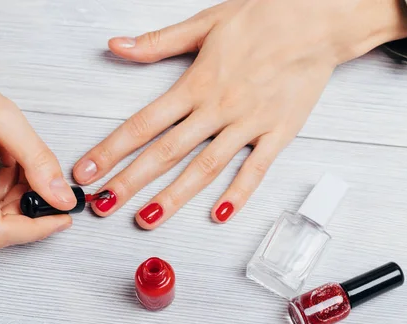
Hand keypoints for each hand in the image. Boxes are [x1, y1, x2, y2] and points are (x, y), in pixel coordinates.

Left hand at [74, 0, 406, 227]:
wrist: (319, 18)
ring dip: (175, 196)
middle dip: (131, 182)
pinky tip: (220, 215)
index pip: (143, 123)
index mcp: (196, 82)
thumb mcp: (206, 22)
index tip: (87, 171)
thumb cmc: (265, 16)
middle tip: (105, 206)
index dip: (111, 150)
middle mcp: (218, 107)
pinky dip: (239, 193)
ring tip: (148, 219)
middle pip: (167, 152)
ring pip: (206, 166)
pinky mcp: (278, 132)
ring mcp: (249, 123)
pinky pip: (257, 169)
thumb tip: (116, 47)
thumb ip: (158, 43)